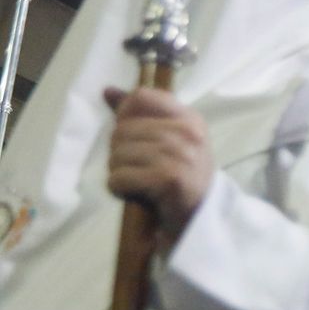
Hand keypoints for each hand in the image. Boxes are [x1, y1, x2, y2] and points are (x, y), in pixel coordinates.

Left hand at [104, 87, 213, 248]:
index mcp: (190, 119)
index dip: (125, 115)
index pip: (141, 98)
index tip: (134, 137)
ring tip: (138, 182)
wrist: (200, 219)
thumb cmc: (181, 177)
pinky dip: (119, 189)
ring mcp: (181, 156)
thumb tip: (107, 91)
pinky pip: (119, 177)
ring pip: (118, 154)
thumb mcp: (167, 141)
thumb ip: (139, 115)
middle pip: (122, 129)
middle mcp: (188, 133)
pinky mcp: (169, 179)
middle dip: (120, 153)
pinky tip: (135, 194)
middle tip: (138, 169)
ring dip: (119, 172)